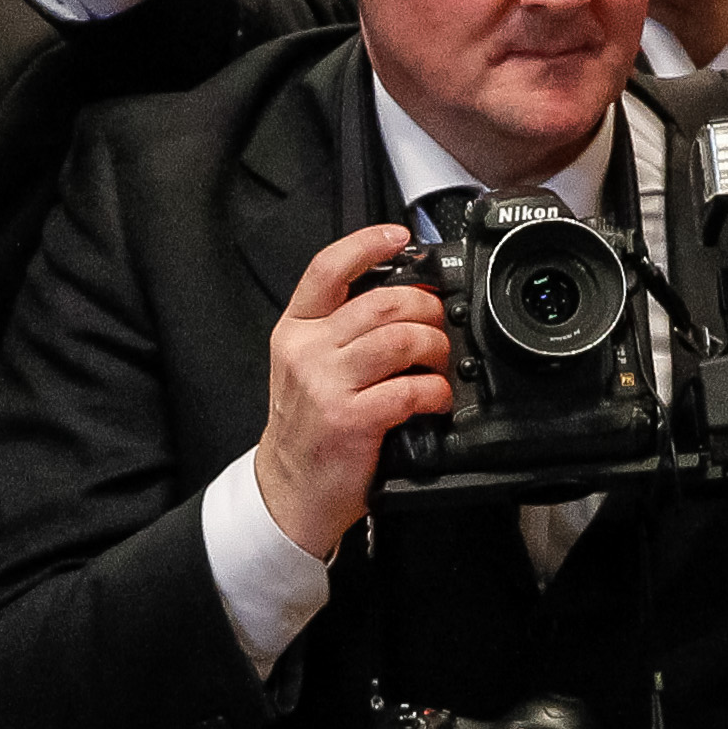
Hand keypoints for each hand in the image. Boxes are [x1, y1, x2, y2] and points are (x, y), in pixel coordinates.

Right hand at [252, 225, 454, 560]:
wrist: (290, 491)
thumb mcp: (305, 368)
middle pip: (383, 302)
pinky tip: (434, 401)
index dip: (368, 244)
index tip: (399, 237)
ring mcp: (327, 385)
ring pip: (402, 339)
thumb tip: (401, 300)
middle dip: (426, 309)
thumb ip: (340, 332)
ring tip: (437, 365)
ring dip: (435, 350)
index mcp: (296, 331)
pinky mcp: (352, 418)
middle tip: (435, 327)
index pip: (329, 269)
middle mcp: (308, 352)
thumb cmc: (307, 431)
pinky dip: (436, 393)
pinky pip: (412, 389)